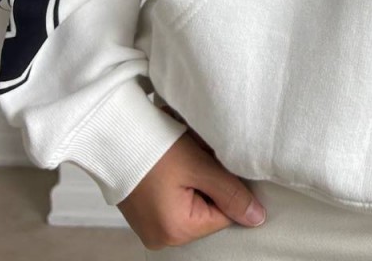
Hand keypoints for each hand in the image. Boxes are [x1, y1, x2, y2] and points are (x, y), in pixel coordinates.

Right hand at [118, 113, 266, 249]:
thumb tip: (257, 218)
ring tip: (181, 158)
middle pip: (208, 211)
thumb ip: (231, 192)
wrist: (114, 133)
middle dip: (209, 181)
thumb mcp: (200, 166)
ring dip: (195, 180)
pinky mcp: (144, 214)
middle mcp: (161, 238)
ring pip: (193, 203)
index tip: (216, 162)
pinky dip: (180, 181)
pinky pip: (175, 201)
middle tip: (196, 156)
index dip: (227, 185)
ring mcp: (150, 228)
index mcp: (176, 231)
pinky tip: (171, 164)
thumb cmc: (155, 147)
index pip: (224, 214)